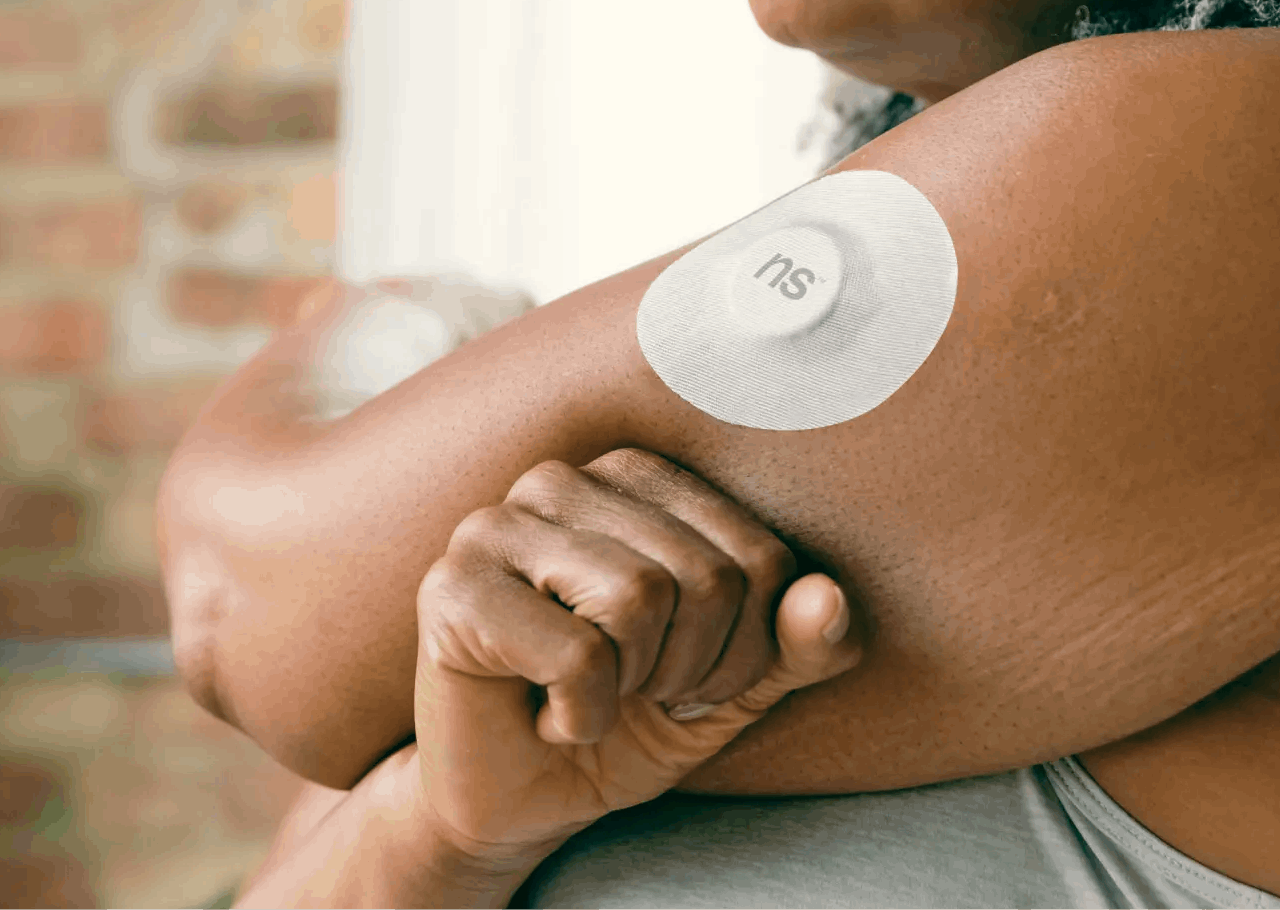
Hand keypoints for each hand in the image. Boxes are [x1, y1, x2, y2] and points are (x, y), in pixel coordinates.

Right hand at [405, 450, 862, 866]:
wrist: (518, 801)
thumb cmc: (623, 723)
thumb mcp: (731, 690)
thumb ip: (795, 646)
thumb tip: (828, 599)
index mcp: (635, 479)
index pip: (760, 556)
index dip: (748, 651)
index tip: (688, 679)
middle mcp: (561, 480)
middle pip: (704, 574)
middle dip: (691, 672)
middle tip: (635, 695)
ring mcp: (495, 525)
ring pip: (640, 596)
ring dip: (633, 687)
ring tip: (589, 696)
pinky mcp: (452, 588)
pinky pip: (577, 653)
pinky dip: (580, 717)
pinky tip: (546, 715)